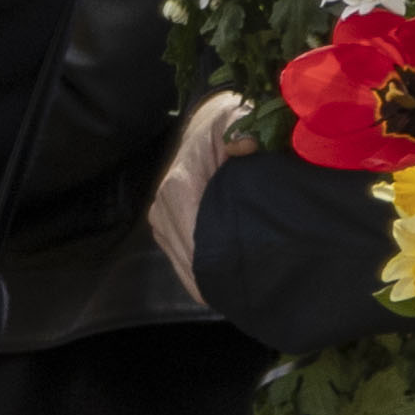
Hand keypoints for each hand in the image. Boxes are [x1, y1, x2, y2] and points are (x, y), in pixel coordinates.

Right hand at [150, 93, 247, 303]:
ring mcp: (161, 220)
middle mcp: (162, 208)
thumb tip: (246, 145)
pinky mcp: (166, 228)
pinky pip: (182, 262)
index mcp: (178, 189)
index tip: (245, 282)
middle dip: (217, 280)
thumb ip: (243, 128)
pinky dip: (201, 276)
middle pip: (189, 261)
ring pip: (184, 266)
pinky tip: (224, 287)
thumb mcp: (238, 117)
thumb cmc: (228, 125)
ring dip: (209, 281)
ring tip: (241, 296)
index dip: (218, 267)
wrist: (207, 126)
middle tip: (252, 297)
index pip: (193, 243)